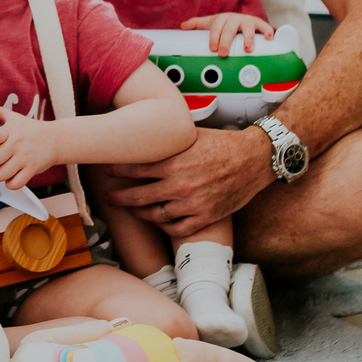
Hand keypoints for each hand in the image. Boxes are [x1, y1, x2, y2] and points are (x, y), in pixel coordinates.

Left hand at [0, 106, 60, 189]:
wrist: (55, 139)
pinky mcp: (32, 170)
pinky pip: (15, 183)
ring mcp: (24, 158)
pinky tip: (9, 178)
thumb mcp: (15, 118)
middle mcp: (16, 144)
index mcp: (10, 131)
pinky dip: (9, 184)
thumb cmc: (31, 129)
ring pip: (1, 174)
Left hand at [96, 126, 274, 236]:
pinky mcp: (206, 217)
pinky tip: (159, 221)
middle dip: (119, 198)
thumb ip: (167, 140)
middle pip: (137, 197)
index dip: (116, 171)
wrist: (254, 158)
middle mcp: (179, 185)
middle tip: (109, 197)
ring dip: (139, 213)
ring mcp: (192, 203)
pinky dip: (164, 226)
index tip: (108, 172)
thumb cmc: (222, 143)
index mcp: (172, 162)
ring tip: (132, 210)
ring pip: (155, 215)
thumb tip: (144, 132)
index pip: (133, 169)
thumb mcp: (190, 135)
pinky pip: (177, 229)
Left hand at [181, 13, 274, 56]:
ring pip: (248, 28)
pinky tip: (269, 38)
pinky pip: (264, 26)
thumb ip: (197, 24)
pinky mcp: (258, 24)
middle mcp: (234, 19)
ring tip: (247, 49)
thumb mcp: (210, 23)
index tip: (212, 48)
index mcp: (221, 19)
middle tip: (223, 53)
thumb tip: (182, 26)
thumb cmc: (223, 24)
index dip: (214, 37)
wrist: (239, 18)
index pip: (216, 28)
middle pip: (229, 29)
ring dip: (248, 38)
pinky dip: (267, 31)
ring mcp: (247, 21)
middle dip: (226, 41)